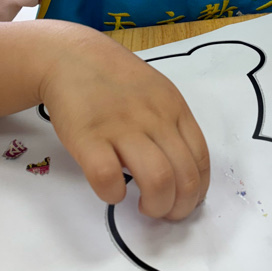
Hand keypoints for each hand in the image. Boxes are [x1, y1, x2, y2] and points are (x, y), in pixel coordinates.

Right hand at [39, 26, 209, 218]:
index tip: (186, 202)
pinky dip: (114, 194)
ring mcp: (121, 127)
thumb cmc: (115, 80)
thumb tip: (182, 171)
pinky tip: (112, 189)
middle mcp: (153, 118)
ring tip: (143, 207)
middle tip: (165, 213)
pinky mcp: (88, 137)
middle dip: (179, 207)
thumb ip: (170, 125)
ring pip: (157, 180)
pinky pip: (109, 178)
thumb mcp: (155, 92)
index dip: (198, 190)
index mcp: (173, 108)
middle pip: (184, 176)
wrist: (71, 57)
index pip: (200, 159)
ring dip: (155, 206)